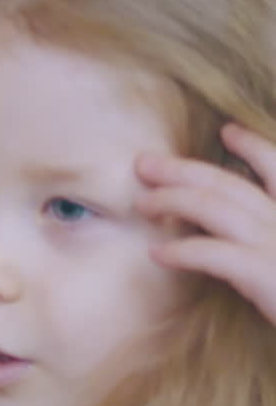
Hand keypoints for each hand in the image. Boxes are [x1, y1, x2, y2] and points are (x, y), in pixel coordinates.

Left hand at [134, 123, 275, 326]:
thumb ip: (274, 246)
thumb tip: (245, 239)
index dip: (253, 147)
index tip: (228, 131)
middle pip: (230, 183)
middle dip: (183, 169)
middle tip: (145, 164)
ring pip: (215, 207)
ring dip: (173, 200)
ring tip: (143, 204)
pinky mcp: (267, 274)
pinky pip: (214, 254)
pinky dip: (182, 251)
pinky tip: (158, 253)